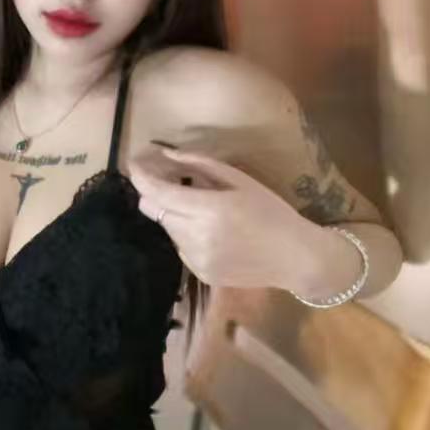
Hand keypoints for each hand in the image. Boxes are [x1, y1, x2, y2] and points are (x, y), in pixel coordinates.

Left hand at [127, 145, 315, 290]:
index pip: (159, 193)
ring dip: (173, 215)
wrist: (296, 257)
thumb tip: (167, 155)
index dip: (141, 178)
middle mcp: (198, 237)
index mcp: (210, 210)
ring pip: (167, 230)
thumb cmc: (271, 211)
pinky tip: (208, 230)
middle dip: (156, 194)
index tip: (134, 165)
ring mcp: (198, 260)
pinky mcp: (201, 275)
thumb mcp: (239, 180)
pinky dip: (185, 234)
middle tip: (167, 180)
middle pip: (157, 211)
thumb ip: (200, 165)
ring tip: (198, 206)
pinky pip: (180, 248)